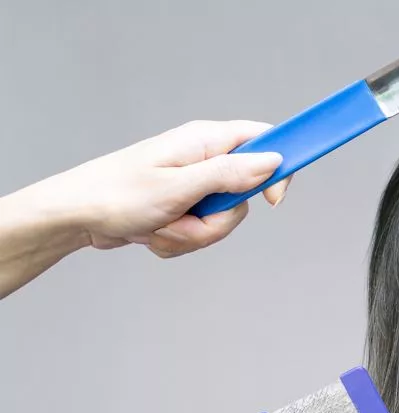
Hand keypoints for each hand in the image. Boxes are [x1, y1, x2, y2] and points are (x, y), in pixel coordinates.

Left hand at [48, 120, 292, 258]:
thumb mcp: (179, 186)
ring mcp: (193, 185)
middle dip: (218, 220)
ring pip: (223, 220)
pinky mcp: (183, 207)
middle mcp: (203, 160)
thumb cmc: (117, 195)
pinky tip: (152, 232)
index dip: (279, 169)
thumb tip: (273, 161)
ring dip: (193, 234)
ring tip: (160, 225)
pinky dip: (178, 240)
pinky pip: (201, 232)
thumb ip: (230, 173)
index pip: (265, 142)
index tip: (272, 201)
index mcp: (205, 141)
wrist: (75, 216)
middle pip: (245, 197)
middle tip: (186, 216)